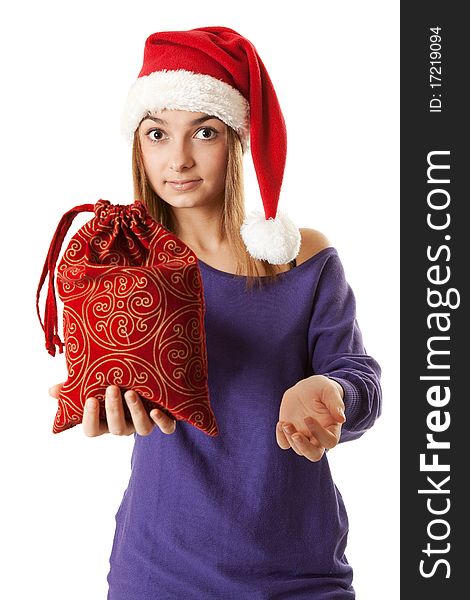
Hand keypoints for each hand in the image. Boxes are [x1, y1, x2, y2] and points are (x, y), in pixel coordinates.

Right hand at [48, 383, 175, 436]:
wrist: (151, 382)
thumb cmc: (117, 384)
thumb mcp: (96, 386)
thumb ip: (75, 389)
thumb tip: (52, 391)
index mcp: (107, 421)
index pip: (93, 431)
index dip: (90, 419)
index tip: (89, 399)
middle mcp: (126, 425)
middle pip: (117, 429)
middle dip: (114, 409)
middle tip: (113, 388)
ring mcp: (145, 423)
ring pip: (141, 429)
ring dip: (136, 412)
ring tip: (132, 393)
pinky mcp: (165, 420)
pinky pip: (167, 428)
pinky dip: (163, 422)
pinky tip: (157, 410)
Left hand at [276, 375, 345, 461]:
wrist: (306, 389)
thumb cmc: (322, 389)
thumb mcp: (329, 390)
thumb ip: (335, 403)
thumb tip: (342, 418)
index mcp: (331, 428)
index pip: (329, 441)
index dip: (319, 433)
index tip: (308, 418)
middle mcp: (318, 436)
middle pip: (314, 455)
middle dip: (304, 448)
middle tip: (296, 435)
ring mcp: (303, 436)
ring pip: (298, 449)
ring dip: (290, 438)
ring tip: (285, 423)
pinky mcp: (290, 432)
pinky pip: (284, 444)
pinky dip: (281, 438)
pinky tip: (280, 424)